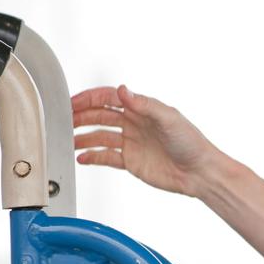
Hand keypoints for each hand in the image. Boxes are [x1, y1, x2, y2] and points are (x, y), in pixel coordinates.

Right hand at [72, 84, 221, 196]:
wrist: (200, 173)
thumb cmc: (191, 143)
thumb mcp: (168, 118)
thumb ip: (144, 104)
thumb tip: (123, 91)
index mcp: (141, 109)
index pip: (108, 98)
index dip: (89, 98)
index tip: (72, 102)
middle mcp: (134, 124)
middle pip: (100, 116)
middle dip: (81, 117)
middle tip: (64, 121)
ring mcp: (131, 143)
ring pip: (100, 136)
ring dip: (83, 137)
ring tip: (68, 140)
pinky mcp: (131, 161)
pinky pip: (107, 157)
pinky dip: (93, 156)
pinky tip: (82, 157)